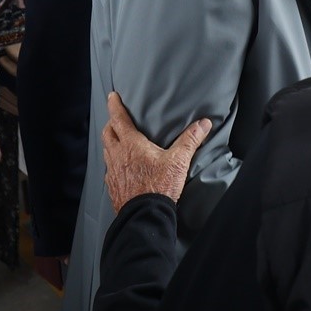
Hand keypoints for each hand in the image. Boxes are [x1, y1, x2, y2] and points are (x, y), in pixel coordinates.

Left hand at [102, 92, 211, 213]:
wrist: (145, 214)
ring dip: (111, 142)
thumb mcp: (179, 160)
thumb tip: (203, 124)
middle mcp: (118, 156)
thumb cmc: (160, 186)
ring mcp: (113, 171)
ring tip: (118, 140)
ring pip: (107, 150)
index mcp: (131, 145)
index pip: (119, 119)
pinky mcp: (113, 185)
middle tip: (116, 118)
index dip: (114, 105)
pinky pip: (109, 169)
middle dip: (111, 123)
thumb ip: (190, 140)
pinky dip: (113, 162)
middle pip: (108, 133)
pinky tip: (121, 166)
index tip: (112, 96)